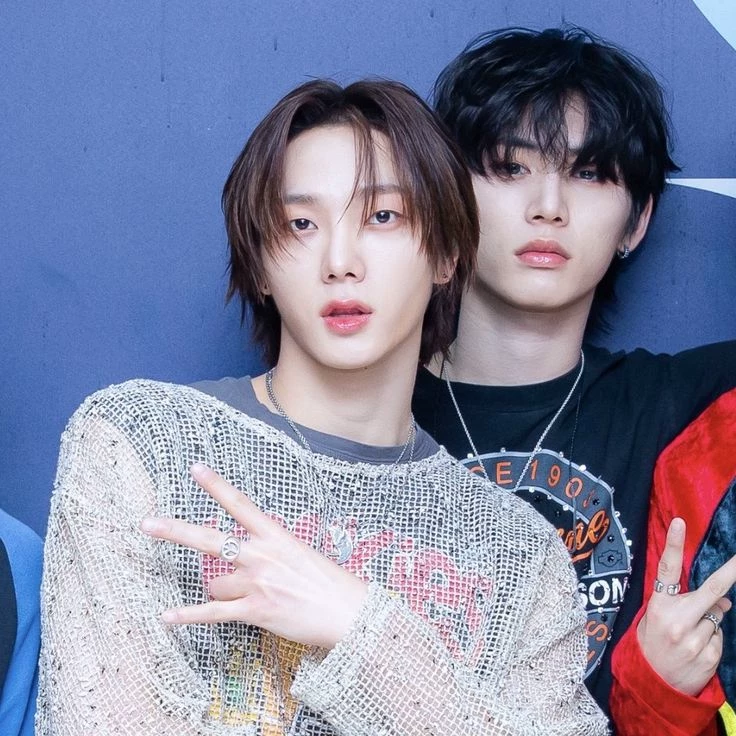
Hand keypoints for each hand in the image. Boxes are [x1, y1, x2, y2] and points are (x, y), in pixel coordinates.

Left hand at [140, 463, 367, 648]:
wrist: (348, 611)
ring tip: (238, 597)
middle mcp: (261, 555)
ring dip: (218, 591)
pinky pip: (213, 613)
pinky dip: (188, 616)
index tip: (195, 468)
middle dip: (176, 530)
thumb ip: (270, 552)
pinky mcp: (255, 611)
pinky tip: (166, 617)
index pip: (240, 504)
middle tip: (147, 523)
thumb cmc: (328, 582)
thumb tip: (243, 559)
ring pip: (214, 583)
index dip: (216, 485)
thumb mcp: (300, 554)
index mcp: (276, 536)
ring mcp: (256, 583)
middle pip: (210, 539)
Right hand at [637, 517, 734, 694]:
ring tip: (689, 635)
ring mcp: (693, 639)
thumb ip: (685, 603)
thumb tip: (725, 599)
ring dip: (710, 621)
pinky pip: (720, 637)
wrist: (651, 685)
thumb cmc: (652, 643)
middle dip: (730, 573)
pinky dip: (712, 639)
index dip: (674, 544)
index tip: (680, 523)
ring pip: (718, 617)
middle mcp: (676, 620)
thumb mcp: (656, 618)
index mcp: (658, 605)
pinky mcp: (708, 657)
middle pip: (711, 591)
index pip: (667, 569)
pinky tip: (696, 648)